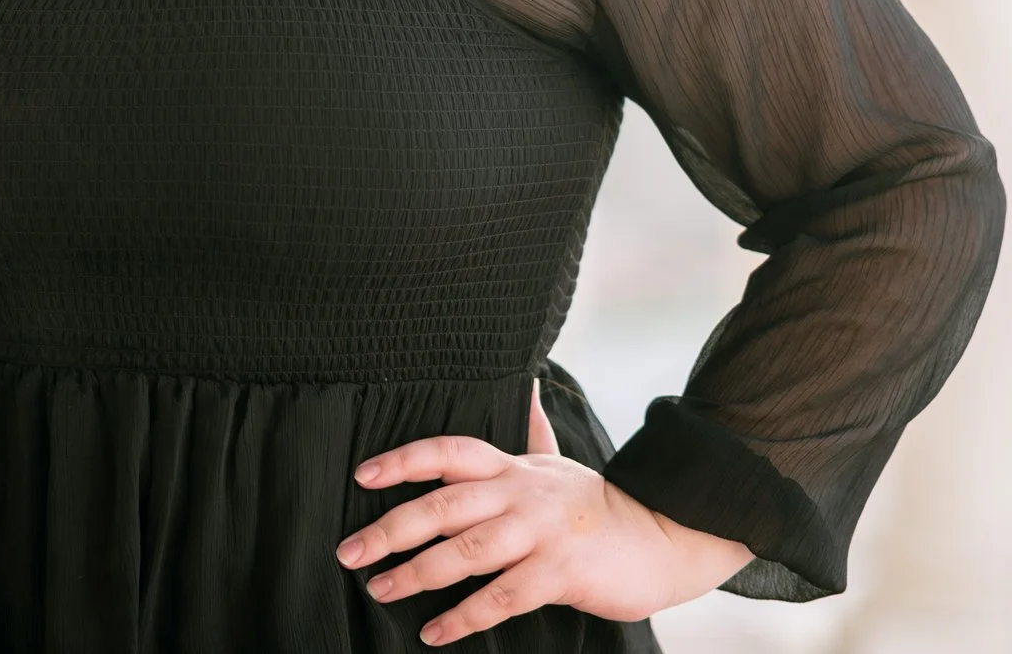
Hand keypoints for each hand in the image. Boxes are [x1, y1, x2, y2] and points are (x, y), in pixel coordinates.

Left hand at [337, 382, 750, 645]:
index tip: (361, 475)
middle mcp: (520, 493)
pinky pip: (501, 597)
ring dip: (416, 574)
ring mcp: (539, 533)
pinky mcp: (560, 573)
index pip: (448, 451)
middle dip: (391, 528)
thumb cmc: (594, 504)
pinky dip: (464, 616)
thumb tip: (525, 382)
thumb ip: (530, 429)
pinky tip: (435, 632)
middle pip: (443, 505)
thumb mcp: (556, 461)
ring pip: (465, 551)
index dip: (403, 460)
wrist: (662, 537)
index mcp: (513, 466)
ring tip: (380, 590)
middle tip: (349, 551)